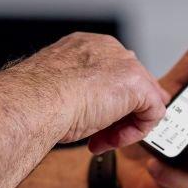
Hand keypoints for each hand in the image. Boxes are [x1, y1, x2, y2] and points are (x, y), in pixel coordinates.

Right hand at [9, 31, 169, 154]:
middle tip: (98, 136)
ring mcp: (125, 64)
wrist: (35, 101)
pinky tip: (111, 139)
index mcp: (86, 47)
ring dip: (123, 127)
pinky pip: (152, 113)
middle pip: (131, 87)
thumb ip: (80, 94)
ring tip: (100, 140)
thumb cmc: (36, 99)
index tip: (92, 122)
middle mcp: (108, 50)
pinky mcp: (138, 83)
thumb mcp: (59, 93)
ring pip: (143, 101)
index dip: (105, 104)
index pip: (112, 75)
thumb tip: (91, 111)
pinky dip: (134, 132)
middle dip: (118, 116)